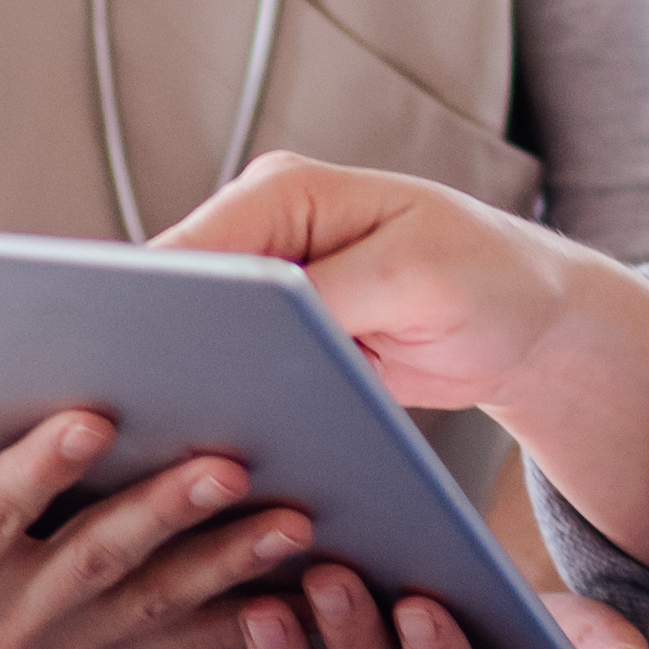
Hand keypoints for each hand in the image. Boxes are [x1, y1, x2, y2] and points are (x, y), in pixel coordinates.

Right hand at [0, 363, 309, 648]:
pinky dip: (243, 614)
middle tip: (232, 460)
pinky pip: (178, 637)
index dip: (38, 470)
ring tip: (297, 518)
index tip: (91, 415)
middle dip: (166, 512)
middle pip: (93, 561)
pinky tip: (306, 582)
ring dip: (229, 564)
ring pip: (153, 603)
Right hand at [158, 155, 648, 564]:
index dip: (142, 306)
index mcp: (282, 191)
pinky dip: (221, 409)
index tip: (116, 364)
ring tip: (160, 452)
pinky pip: (230, 373)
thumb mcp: (413, 278)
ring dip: (182, 391)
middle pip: (175, 297)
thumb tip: (248, 326)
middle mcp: (262, 233)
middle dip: (153, 356)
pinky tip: (212, 456)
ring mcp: (268, 290)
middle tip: (128, 426)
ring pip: (193, 342)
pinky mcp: (281, 342)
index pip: (186, 248)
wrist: (532, 325)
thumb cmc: (490, 278)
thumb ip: (328, 293)